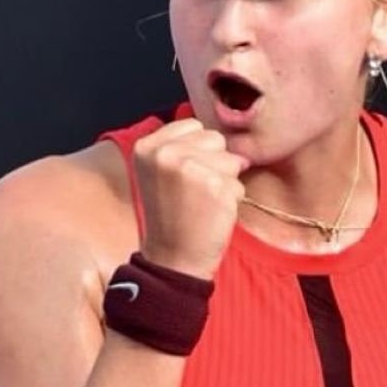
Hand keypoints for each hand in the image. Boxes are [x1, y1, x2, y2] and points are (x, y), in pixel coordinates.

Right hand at [131, 119, 247, 280]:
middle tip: (193, 194)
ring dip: (225, 182)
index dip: (197, 152)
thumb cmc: (172, 217)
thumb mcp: (161, 173)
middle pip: (215, 139)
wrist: (172, 259)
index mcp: (147, 146)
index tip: (182, 179)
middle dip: (213, 164)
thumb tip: (227, 138)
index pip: (194, 126)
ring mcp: (189, 168)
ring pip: (231, 159)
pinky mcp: (214, 186)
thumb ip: (183, 146)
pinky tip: (211, 214)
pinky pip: (239, 184)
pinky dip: (232, 201)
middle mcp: (165, 152)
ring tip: (202, 203)